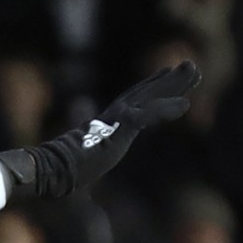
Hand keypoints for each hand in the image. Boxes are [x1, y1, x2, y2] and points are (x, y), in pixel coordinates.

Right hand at [0, 60, 199, 199]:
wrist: (48, 170)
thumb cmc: (56, 172)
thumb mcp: (76, 165)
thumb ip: (80, 163)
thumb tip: (69, 176)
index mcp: (103, 124)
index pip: (131, 101)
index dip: (150, 88)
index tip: (165, 75)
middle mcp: (111, 117)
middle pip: (145, 93)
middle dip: (168, 80)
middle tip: (190, 65)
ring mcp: (116, 121)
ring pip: (151, 97)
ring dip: (174, 84)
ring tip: (194, 70)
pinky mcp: (119, 130)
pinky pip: (148, 116)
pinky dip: (167, 109)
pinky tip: (186, 106)